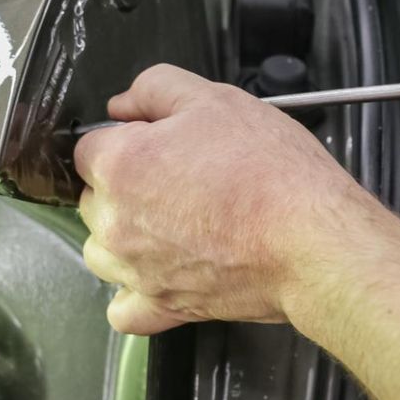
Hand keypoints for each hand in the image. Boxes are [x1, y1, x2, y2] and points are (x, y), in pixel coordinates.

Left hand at [74, 65, 379, 334]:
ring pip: (100, 252)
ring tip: (170, 225)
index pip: (88, 148)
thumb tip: (122, 105)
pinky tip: (157, 275)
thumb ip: (156, 89)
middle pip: (92, 200)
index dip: (125, 139)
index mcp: (121, 165)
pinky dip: (133, 295)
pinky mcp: (163, 306)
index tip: (157, 142)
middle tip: (179, 178)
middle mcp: (116, 221)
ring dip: (123, 238)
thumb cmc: (272, 174)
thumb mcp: (217, 99)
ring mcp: (135, 269)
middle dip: (123, 186)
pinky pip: (123, 310)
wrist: (312, 241)